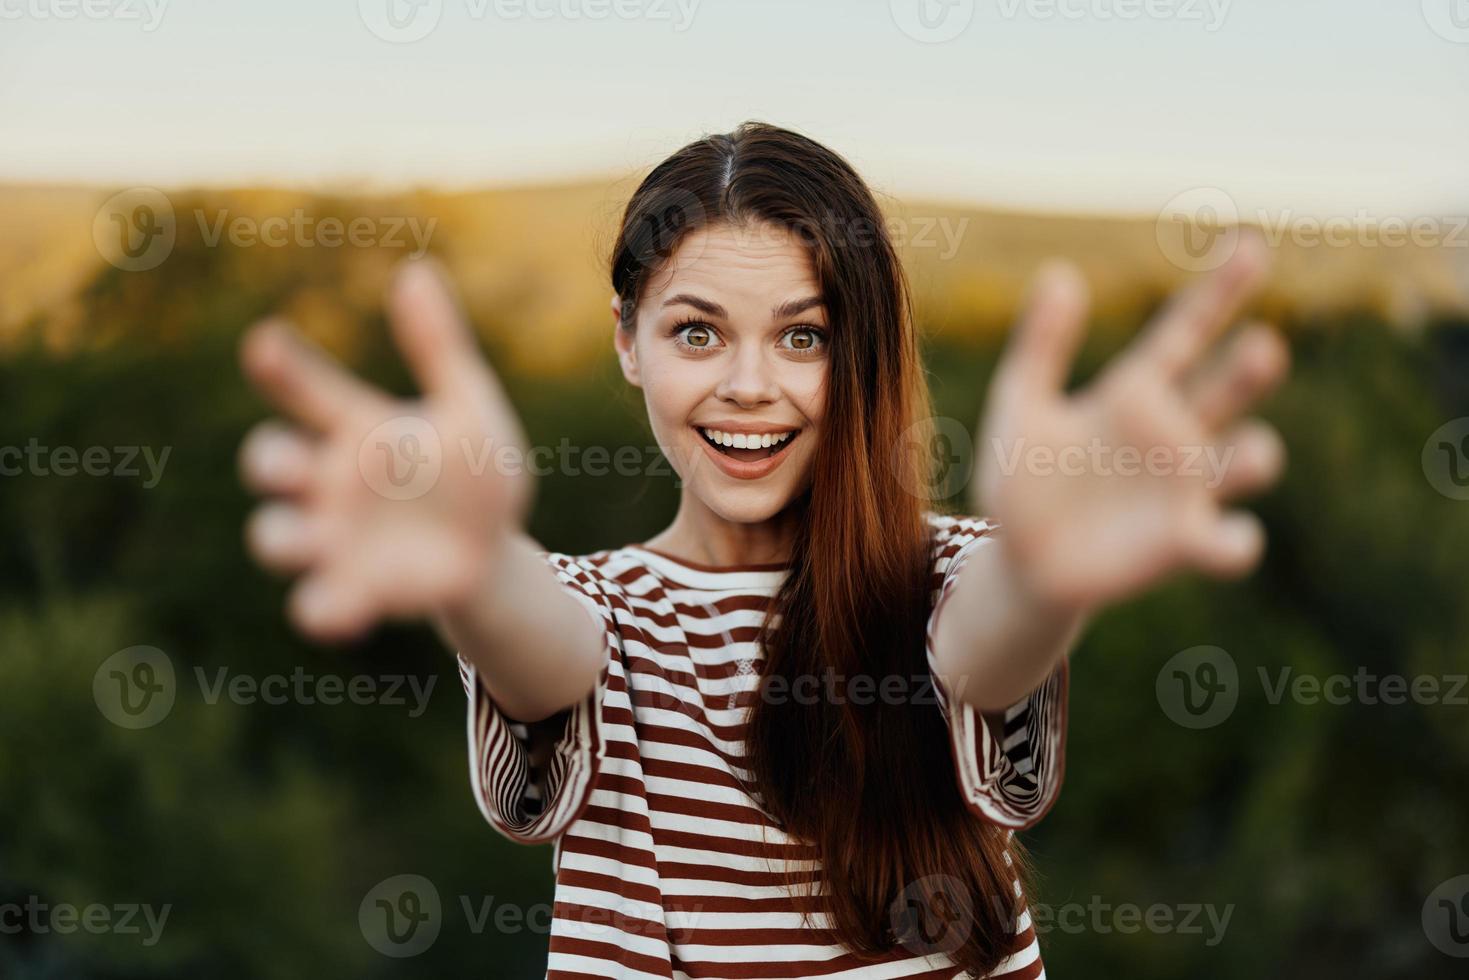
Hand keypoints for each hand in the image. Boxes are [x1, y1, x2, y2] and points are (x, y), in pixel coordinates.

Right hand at [238, 261, 530, 641]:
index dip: (283, 368)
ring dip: (281, 537)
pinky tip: (342, 612)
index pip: (308, 391)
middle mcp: (330, 482)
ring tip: (311, 538)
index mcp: (358, 430)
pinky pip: (319, 605)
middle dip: (270, 460)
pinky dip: (322, 609)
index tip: (265, 343)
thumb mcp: (469, 405)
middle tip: (294, 460)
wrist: (492, 548)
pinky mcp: (355, 590)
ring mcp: (335, 539)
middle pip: (270, 464)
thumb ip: (439, 346)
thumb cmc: (474, 470)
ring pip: (276, 536)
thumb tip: (417, 270)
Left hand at [974, 235, 1288, 611]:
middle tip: (1260, 347)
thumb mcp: (1020, 405)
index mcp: (1135, 392)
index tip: (1250, 245)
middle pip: (1227, 390)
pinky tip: (1229, 535)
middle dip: (1249, 370)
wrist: (1018, 560)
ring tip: (1252, 449)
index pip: (1187, 330)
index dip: (1219, 290)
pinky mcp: (1180, 543)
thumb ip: (1041, 345)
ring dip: (1255, 455)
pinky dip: (1237, 541)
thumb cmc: (1021, 479)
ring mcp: (1183, 490)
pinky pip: (1227, 544)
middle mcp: (1171, 435)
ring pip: (1244, 461)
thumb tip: (1061, 273)